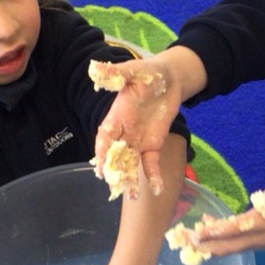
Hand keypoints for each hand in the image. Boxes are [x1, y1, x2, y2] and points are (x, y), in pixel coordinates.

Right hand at [93, 46, 205, 197]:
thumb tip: (95, 68)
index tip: (99, 164)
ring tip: (131, 196)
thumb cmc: (149, 73)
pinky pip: (151, 164)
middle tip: (114, 186)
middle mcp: (124, 132)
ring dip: (130, 179)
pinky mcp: (152, 146)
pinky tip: (157, 190)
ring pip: (130, 164)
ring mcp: (137, 141)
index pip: (105, 136)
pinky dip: (153, 176)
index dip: (101, 150)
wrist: (169, 80)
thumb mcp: (135, 71)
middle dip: (113, 170)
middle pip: (115, 155)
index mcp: (116, 116)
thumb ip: (117, 73)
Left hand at [196, 184, 264, 254]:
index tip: (195, 232)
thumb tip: (259, 198)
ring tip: (193, 238)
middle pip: (228, 247)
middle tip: (183, 242)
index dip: (214, 232)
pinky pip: (240, 245)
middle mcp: (262, 239)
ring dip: (212, 244)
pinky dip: (224, 241)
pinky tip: (216, 232)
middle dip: (205, 245)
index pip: (234, 231)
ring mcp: (264, 243)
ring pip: (233, 248)